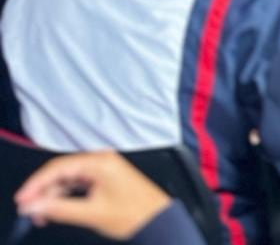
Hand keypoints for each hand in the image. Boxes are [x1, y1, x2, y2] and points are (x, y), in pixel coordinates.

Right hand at [15, 151, 170, 238]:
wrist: (157, 220)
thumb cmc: (133, 213)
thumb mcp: (92, 213)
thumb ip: (61, 208)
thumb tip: (36, 205)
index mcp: (99, 162)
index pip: (59, 167)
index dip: (37, 183)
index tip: (22, 198)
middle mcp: (101, 160)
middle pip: (62, 172)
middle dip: (43, 191)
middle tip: (28, 210)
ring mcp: (104, 169)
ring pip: (69, 179)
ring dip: (53, 196)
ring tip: (40, 215)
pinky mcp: (105, 178)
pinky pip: (79, 184)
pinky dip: (65, 196)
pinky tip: (56, 209)